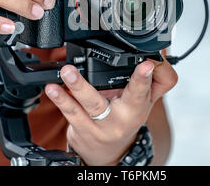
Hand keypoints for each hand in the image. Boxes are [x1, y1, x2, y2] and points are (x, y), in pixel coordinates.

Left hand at [45, 59, 177, 165]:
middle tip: (73, 69)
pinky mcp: (81, 131)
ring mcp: (98, 126)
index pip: (143, 91)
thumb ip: (157, 78)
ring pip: (86, 106)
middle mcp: (119, 119)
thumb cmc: (127, 119)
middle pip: (102, 102)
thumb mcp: (146, 101)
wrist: (110, 153)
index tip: (146, 65)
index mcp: (137, 108)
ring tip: (64, 73)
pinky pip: (71, 114)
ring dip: (73, 89)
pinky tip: (52, 89)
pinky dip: (61, 100)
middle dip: (87, 86)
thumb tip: (157, 56)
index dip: (145, 78)